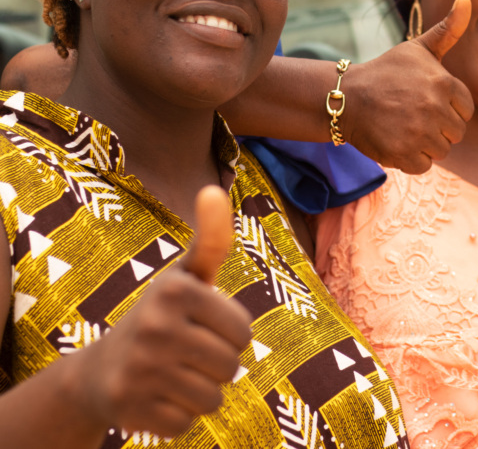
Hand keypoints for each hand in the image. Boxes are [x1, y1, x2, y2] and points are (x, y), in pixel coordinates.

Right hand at [78, 186, 251, 437]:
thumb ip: (210, 238)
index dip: (229, 334)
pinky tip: (156, 397)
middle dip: (217, 364)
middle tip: (186, 353)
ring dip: (200, 391)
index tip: (202, 327)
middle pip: (231, 366)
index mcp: (175, 290)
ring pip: (213, 397)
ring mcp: (139, 370)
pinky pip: (187, 423)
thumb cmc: (161, 316)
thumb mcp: (186, 276)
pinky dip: (178, 415)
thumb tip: (212, 188)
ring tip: (173, 374)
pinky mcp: (130, 411)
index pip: (243, 332)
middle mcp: (154, 326)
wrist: (99, 371)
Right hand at [339, 0, 474, 173]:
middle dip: (439, 127)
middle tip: (412, 114)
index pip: (466, 110)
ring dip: (425, 143)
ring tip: (404, 125)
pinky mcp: (404, 154)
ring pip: (442, 150)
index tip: (426, 100)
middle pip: (456, 132)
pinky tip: (397, 139)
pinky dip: (412, 158)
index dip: (448, 108)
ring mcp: (420, 133)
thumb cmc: (386, 72)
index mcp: (444, 84)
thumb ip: (448, 30)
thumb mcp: (418, 48)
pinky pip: (424, 165)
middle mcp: (435, 109)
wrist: (345, 97)